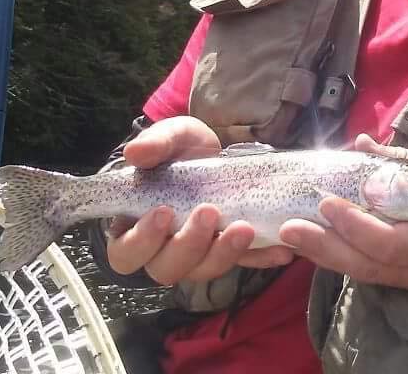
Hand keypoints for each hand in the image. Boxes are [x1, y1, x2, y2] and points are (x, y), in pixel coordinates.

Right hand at [106, 116, 294, 285]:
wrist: (218, 151)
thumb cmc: (182, 149)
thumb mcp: (172, 138)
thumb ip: (155, 143)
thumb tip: (135, 153)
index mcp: (136, 226)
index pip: (126, 252)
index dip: (141, 241)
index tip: (163, 213)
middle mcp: (164, 248)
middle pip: (167, 267)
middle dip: (189, 245)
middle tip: (209, 213)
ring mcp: (199, 253)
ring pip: (205, 269)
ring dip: (225, 253)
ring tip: (245, 228)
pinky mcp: (231, 251)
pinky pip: (245, 263)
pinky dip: (262, 258)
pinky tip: (281, 250)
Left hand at [278, 134, 407, 293]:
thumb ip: (405, 160)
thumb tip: (361, 142)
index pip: (392, 244)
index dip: (355, 226)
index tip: (327, 202)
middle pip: (370, 268)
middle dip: (326, 248)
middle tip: (289, 228)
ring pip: (368, 275)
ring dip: (328, 256)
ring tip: (294, 237)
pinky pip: (375, 273)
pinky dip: (345, 258)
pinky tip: (321, 244)